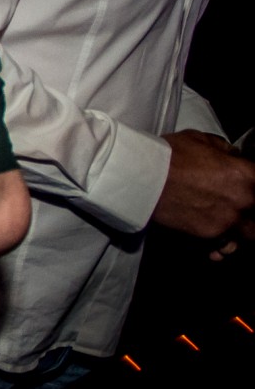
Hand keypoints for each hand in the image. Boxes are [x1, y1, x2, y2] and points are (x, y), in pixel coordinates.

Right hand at [151, 129, 254, 257]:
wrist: (143, 175)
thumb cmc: (171, 154)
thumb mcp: (200, 139)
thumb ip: (223, 150)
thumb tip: (231, 156)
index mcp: (246, 175)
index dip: (252, 185)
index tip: (247, 186)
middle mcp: (243, 201)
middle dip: (250, 212)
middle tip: (238, 208)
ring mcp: (227, 221)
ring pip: (248, 236)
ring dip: (241, 232)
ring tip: (231, 228)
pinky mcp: (207, 236)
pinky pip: (222, 248)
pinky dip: (220, 249)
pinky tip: (216, 247)